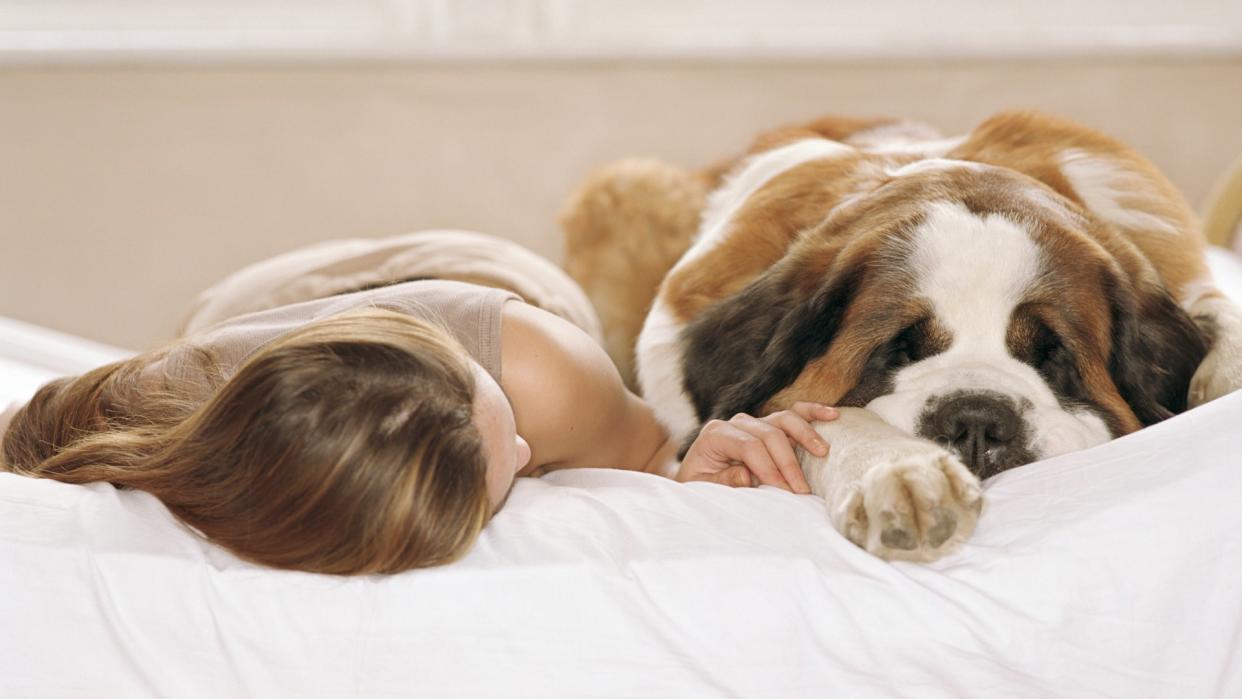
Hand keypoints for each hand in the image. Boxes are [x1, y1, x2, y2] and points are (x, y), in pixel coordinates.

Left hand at [676, 402, 838, 492]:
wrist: (699, 475)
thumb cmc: (702, 483)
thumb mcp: (703, 487)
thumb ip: (723, 480)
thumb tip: (747, 475)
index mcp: (716, 434)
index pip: (749, 446)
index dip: (769, 468)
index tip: (785, 491)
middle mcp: (737, 422)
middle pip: (770, 435)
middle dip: (788, 463)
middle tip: (801, 490)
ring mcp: (756, 421)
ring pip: (785, 419)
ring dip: (806, 435)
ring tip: (823, 452)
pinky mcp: (771, 423)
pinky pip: (795, 413)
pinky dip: (813, 412)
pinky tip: (832, 415)